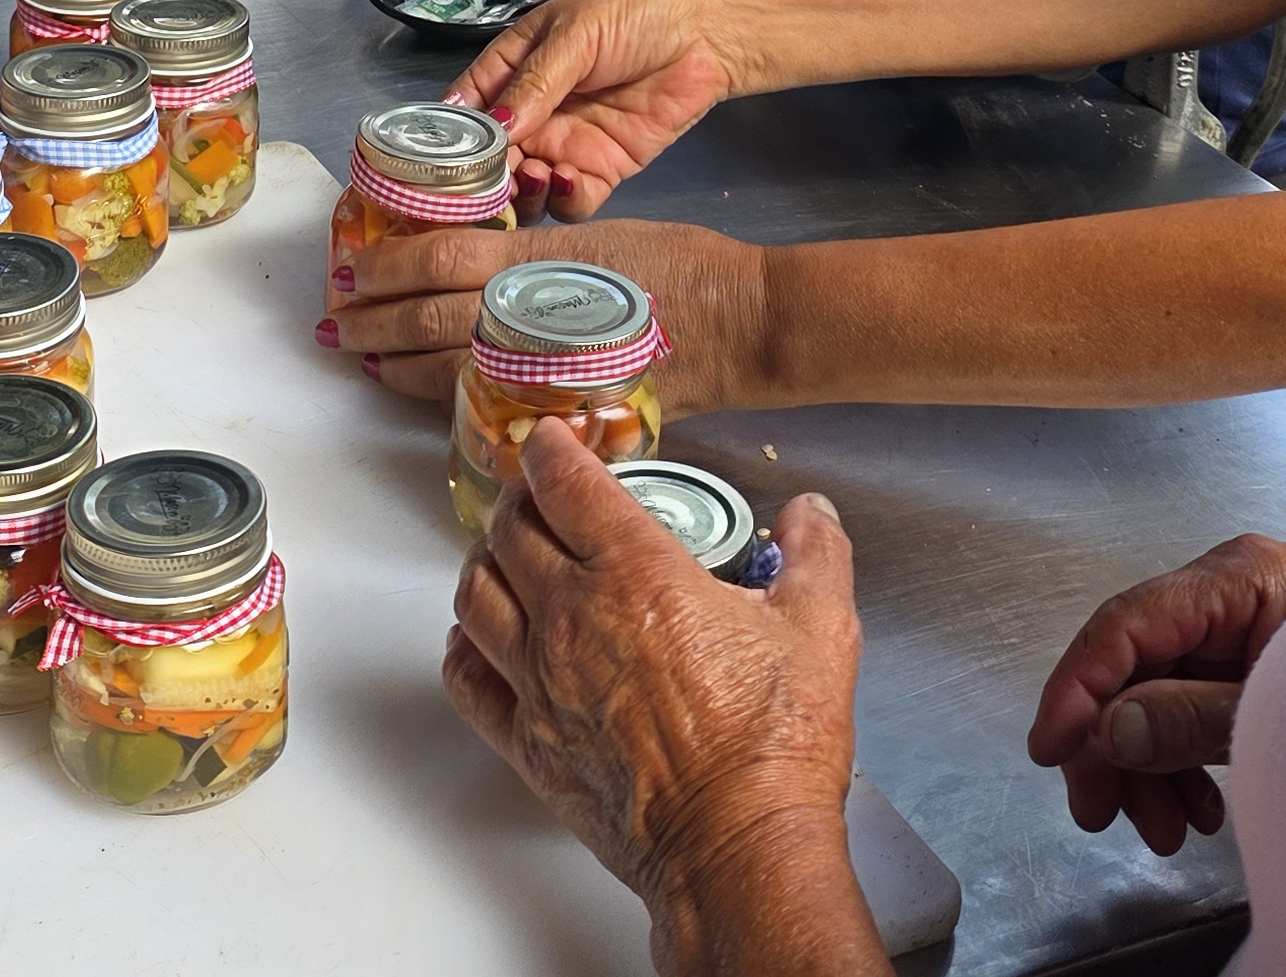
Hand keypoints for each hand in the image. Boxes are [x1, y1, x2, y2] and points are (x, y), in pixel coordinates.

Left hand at [332, 214, 769, 409]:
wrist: (745, 322)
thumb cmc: (684, 267)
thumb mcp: (598, 235)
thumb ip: (529, 252)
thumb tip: (470, 260)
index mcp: (542, 260)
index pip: (437, 260)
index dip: (384, 267)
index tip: (352, 270)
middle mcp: (537, 315)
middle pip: (427, 319)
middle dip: (373, 323)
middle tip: (338, 322)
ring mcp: (550, 368)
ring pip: (448, 371)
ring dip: (396, 367)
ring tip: (366, 359)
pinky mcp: (569, 409)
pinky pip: (493, 408)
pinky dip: (448, 402)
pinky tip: (427, 397)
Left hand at [446, 424, 863, 936]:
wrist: (738, 845)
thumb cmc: (773, 746)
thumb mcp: (822, 629)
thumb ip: (814, 555)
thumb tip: (810, 516)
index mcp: (636, 575)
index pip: (565, 483)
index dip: (552, 449)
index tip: (554, 440)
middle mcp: (571, 619)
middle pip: (508, 530)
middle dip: (519, 498)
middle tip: (538, 494)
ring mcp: (539, 683)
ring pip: (474, 596)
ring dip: (485, 563)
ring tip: (507, 557)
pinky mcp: (527, 742)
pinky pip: (466, 679)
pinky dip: (463, 646)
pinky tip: (481, 641)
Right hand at [447, 0, 754, 216]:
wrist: (709, 30)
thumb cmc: (638, 11)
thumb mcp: (577, 33)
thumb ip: (535, 82)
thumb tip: (496, 127)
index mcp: (515, 67)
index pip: (468, 107)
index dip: (452, 136)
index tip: (442, 160)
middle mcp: (534, 112)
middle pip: (493, 158)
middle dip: (486, 176)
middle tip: (491, 181)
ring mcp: (567, 143)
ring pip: (526, 187)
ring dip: (522, 192)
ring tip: (534, 175)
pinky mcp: (603, 168)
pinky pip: (573, 200)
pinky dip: (564, 200)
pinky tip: (568, 178)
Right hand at [1025, 535, 1285, 854]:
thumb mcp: (1278, 711)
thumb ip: (1189, 717)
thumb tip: (1109, 729)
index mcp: (1237, 577)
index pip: (1127, 623)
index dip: (1077, 686)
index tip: (1051, 748)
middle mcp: (1229, 592)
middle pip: (1134, 664)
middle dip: (1113, 744)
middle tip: (1098, 811)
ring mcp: (1240, 628)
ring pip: (1155, 693)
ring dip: (1146, 766)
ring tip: (1162, 829)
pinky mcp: (1249, 665)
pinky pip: (1190, 708)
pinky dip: (1181, 763)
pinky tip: (1194, 811)